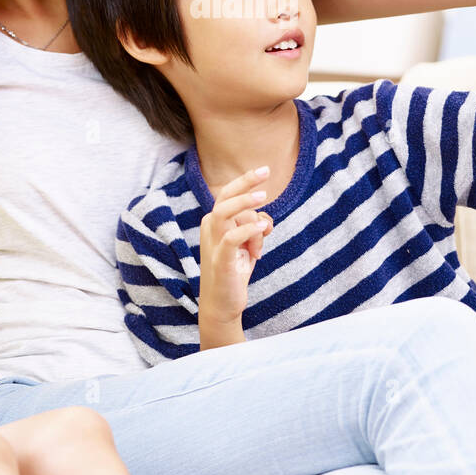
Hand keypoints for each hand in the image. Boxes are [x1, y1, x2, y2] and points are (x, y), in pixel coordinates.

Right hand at [198, 166, 272, 326]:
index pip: (228, 195)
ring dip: (245, 203)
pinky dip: (247, 230)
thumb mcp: (248, 246)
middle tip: (265, 172)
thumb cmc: (234, 271)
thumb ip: (256, 228)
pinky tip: (262, 228)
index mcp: (215, 222)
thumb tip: (265, 218)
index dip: (245, 182)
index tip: (264, 171)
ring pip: (224, 212)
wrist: (222, 304)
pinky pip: (230, 238)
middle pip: (224, 197)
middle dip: (244, 182)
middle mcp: (210, 229)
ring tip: (264, 198)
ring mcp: (213, 243)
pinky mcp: (221, 260)